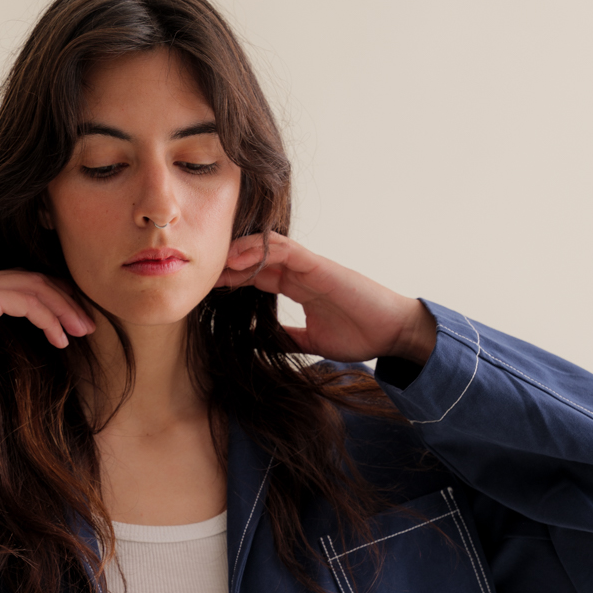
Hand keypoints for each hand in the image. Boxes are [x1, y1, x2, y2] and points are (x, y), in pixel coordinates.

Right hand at [0, 269, 94, 362]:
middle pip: (40, 281)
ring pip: (39, 288)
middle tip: (90, 326)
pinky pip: (27, 302)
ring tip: (82, 333)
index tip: (73, 324)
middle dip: (69, 302)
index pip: (27, 286)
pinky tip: (59, 339)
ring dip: (65, 310)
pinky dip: (48, 318)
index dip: (54, 301)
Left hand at [214, 234, 435, 365]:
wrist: (391, 334)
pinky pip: (287, 250)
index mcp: (298, 287)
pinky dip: (262, 250)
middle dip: (228, 264)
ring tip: (215, 262)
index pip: (257, 276)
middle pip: (256, 258)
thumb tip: (258, 345)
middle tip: (201, 271)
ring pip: (268, 248)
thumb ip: (286, 338)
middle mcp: (301, 273)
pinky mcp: (320, 265)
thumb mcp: (310, 342)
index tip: (207, 288)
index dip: (232, 279)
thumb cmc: (358, 335)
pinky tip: (239, 259)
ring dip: (240, 252)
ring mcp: (310, 266)